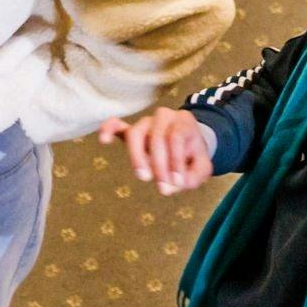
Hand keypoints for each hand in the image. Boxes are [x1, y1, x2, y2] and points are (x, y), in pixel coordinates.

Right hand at [100, 107, 216, 193]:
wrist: (186, 145)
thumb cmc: (192, 155)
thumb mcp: (203, 167)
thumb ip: (195, 176)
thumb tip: (177, 183)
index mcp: (184, 121)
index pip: (176, 137)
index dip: (176, 160)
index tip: (178, 183)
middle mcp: (164, 117)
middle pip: (157, 136)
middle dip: (160, 165)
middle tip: (164, 188)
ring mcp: (145, 123)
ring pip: (136, 133)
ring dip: (138, 156)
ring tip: (144, 176)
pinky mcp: (131, 131)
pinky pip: (117, 126)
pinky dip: (108, 129)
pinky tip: (104, 140)